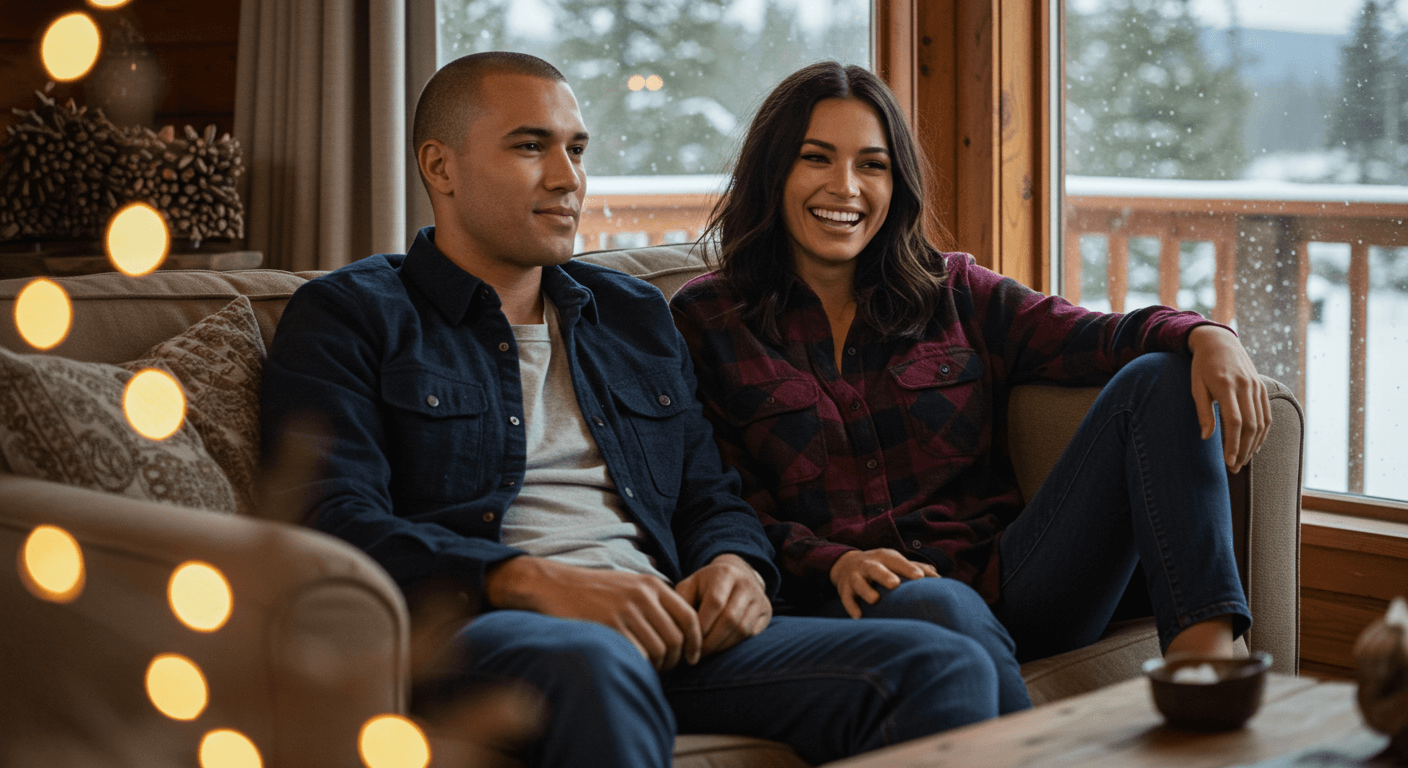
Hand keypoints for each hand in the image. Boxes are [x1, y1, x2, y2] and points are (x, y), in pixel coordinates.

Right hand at [485, 557, 700, 670]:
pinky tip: (633, 666)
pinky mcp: (609, 627)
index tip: (692, 657)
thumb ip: (655, 601)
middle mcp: (642, 597)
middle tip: (665, 667)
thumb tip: (681, 632)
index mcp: (651, 585)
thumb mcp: (629, 584)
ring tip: (649, 668)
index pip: (689, 617)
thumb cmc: (594, 590)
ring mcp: (625, 612)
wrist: (555, 586)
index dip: (696, 642)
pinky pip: (637, 656)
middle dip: (675, 660)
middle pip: (676, 639)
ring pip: (659, 651)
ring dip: (658, 666)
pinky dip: (640, 666)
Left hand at [675, 553, 771, 658]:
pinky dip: (734, 645)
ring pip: (743, 629)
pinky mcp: (767, 611)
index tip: (689, 643)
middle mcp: (745, 583)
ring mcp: (759, 598)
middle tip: (697, 654)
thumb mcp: (691, 584)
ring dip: (723, 646)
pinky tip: (721, 648)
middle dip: (711, 641)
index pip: (715, 603)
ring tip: (707, 654)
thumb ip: (681, 601)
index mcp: (724, 573)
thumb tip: (676, 628)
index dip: (702, 626)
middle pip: (730, 619)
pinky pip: (752, 634)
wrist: (738, 573)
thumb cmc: (707, 584)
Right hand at [829, 548, 938, 618]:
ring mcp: (855, 577)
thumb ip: (917, 569)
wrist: (847, 565)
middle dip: (884, 575)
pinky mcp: (845, 590)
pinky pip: (847, 599)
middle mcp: (868, 565)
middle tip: (895, 584)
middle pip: (875, 568)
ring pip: (858, 582)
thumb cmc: (882, 567)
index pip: (896, 561)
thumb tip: (940, 579)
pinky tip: (858, 616)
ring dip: (866, 590)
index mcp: (884, 557)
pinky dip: (851, 607)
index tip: (920, 577)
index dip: (908, 568)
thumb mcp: (896, 563)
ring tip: (875, 600)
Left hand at [1187, 325, 1271, 472]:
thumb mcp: (1196, 387)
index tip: (1228, 461)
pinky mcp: (1262, 387)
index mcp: (1226, 386)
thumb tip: (1206, 438)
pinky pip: (1267, 414)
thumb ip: (1203, 412)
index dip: (1233, 444)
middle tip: (1234, 468)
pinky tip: (1255, 445)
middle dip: (1244, 449)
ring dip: (1254, 444)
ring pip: (1262, 422)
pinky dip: (1263, 432)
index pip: (1234, 422)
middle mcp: (1245, 386)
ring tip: (1243, 460)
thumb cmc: (1201, 366)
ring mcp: (1257, 386)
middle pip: (1250, 425)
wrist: (1219, 341)